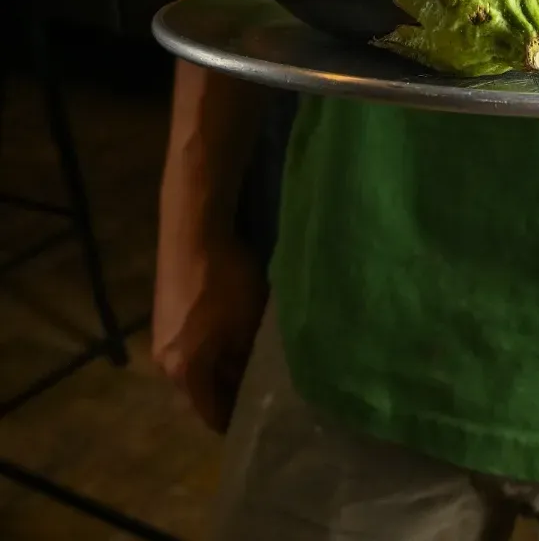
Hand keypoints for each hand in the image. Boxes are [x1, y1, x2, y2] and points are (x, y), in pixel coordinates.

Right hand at [152, 230, 266, 432]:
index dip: (236, 420)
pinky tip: (229, 336)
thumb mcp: (246, 324)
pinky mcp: (163, 316)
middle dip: (227, 393)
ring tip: (247, 362)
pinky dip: (208, 349)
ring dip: (218, 368)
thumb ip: (247, 360)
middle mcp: (164, 364)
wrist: (194, 232)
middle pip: (200, 392)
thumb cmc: (225, 282)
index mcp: (185, 373)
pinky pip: (188, 347)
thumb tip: (252, 382)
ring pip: (194, 368)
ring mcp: (160, 338)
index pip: (211, 414)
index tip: (261, 422)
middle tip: (259, 390)